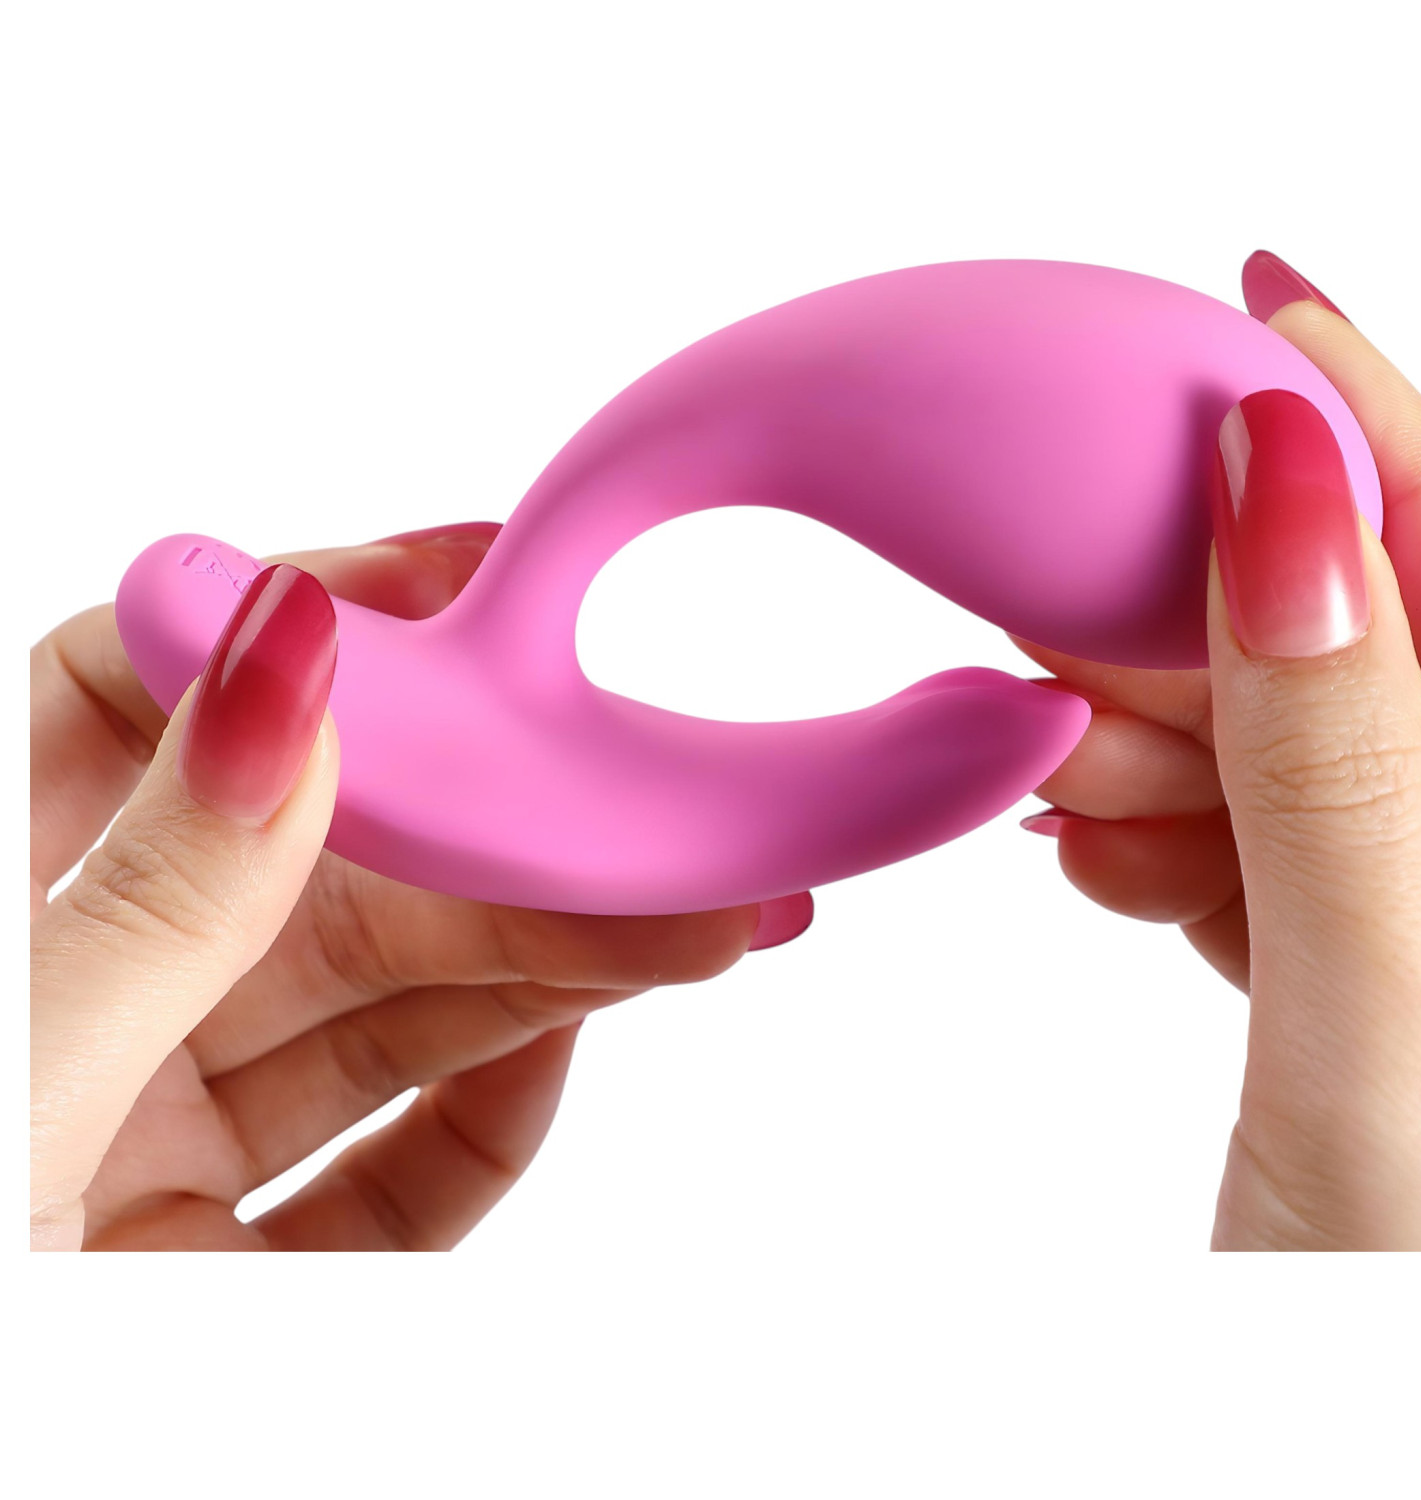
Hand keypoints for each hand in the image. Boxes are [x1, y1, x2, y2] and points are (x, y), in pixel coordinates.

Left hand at [30, 525, 812, 1251]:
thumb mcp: (11, 1088)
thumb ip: (153, 889)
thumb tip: (285, 658)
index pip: (139, 698)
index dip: (300, 618)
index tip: (472, 582)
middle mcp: (84, 1005)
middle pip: (328, 864)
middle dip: (512, 832)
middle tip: (670, 812)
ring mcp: (164, 1130)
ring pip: (388, 1003)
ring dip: (550, 961)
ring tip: (699, 923)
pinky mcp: (235, 1250)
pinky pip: (391, 1162)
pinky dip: (494, 1110)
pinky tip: (577, 1047)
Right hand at [1015, 251, 1420, 1249]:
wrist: (1346, 1438)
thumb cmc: (1410, 1287)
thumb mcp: (1377, 1016)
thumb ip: (1339, 766)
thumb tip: (1286, 507)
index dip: (1352, 408)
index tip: (1243, 296)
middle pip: (1341, 633)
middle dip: (1182, 616)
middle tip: (1049, 631)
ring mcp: (1410, 903)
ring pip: (1268, 735)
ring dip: (1143, 738)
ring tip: (1053, 788)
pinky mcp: (1332, 960)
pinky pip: (1237, 833)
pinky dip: (1151, 829)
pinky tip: (1093, 868)